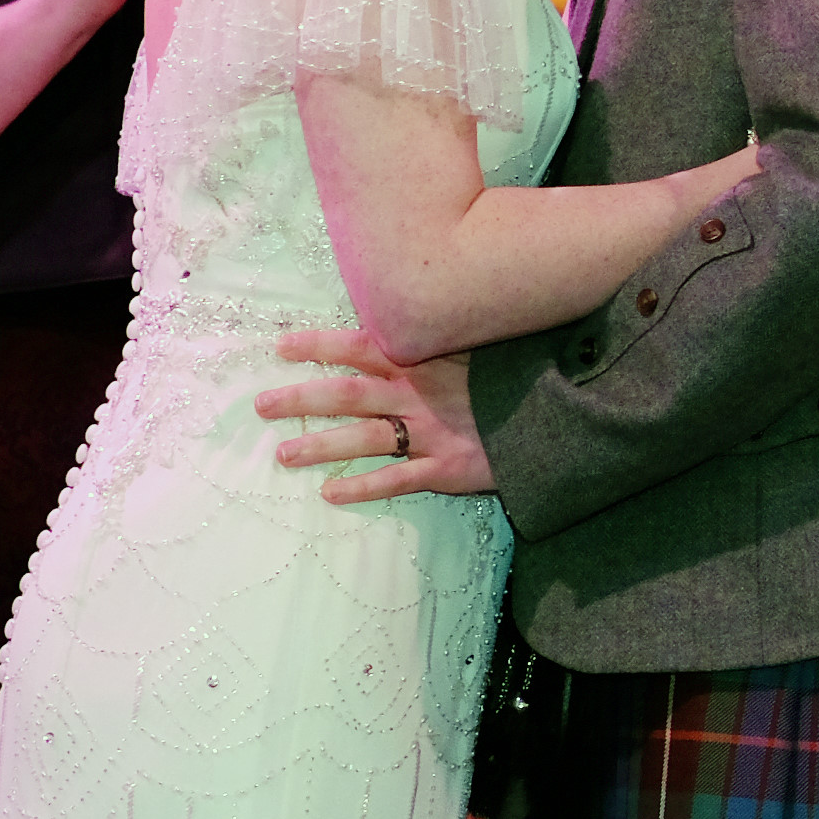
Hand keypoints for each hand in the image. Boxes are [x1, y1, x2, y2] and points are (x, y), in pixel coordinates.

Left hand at [257, 329, 493, 502]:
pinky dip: (362, 487)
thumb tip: (399, 324)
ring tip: (282, 454)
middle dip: (302, 399)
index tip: (281, 346)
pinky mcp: (446, 469)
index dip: (320, 345)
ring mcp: (431, 433)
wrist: (556, 418)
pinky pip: (396, 480)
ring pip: (364, 439)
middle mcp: (419, 394)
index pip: (362, 346)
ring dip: (321, 446)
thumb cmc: (512, 378)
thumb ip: (437, 341)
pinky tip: (329, 494)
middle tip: (261, 406)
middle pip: (348, 394)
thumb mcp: (475, 346)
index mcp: (424, 360)